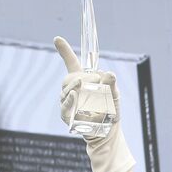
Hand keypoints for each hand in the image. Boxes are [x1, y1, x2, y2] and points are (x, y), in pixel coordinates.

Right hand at [53, 37, 134, 171]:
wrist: (107, 133)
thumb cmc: (111, 112)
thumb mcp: (114, 96)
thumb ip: (112, 84)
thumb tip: (110, 74)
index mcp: (83, 80)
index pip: (71, 63)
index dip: (64, 51)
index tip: (57, 39)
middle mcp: (73, 89)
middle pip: (69, 78)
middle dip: (80, 77)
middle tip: (95, 81)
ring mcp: (68, 102)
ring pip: (66, 90)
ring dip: (76, 87)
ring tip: (85, 89)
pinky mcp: (66, 114)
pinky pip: (65, 105)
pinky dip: (70, 100)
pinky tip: (74, 95)